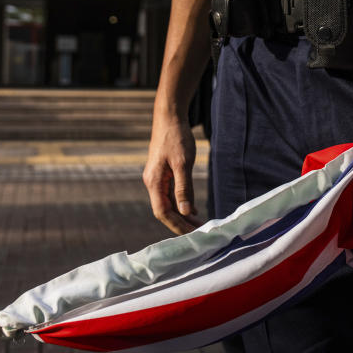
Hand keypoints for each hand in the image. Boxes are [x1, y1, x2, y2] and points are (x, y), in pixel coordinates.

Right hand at [143, 110, 202, 234]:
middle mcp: (153, 183)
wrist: (170, 117)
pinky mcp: (164, 174)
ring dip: (182, 216)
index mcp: (154, 182)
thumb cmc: (176, 138)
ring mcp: (158, 179)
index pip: (163, 212)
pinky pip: (171, 195)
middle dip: (180, 224)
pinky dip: (182, 204)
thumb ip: (183, 188)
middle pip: (165, 211)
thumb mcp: (183, 163)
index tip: (192, 234)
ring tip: (198, 226)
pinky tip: (192, 210)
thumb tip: (186, 212)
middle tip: (199, 233)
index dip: (177, 225)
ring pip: (168, 204)